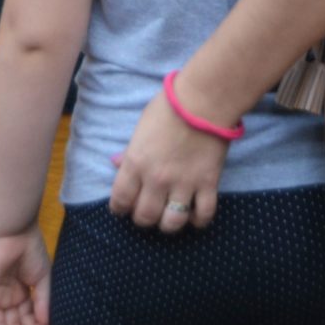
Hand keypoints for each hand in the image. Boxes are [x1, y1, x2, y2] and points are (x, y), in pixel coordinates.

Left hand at [108, 90, 228, 233]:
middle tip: (147, 211)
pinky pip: (203, 215)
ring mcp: (183, 183)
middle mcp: (156, 178)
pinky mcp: (207, 183)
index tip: (123, 208)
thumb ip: (130, 150)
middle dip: (143, 218)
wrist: (203, 100)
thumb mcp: (141, 127)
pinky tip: (194, 214)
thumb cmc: (169, 107)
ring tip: (169, 216)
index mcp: (136, 162)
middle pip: (144, 216)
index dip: (119, 209)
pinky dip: (198, 220)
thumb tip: (116, 164)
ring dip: (169, 224)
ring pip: (172, 223)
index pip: (120, 200)